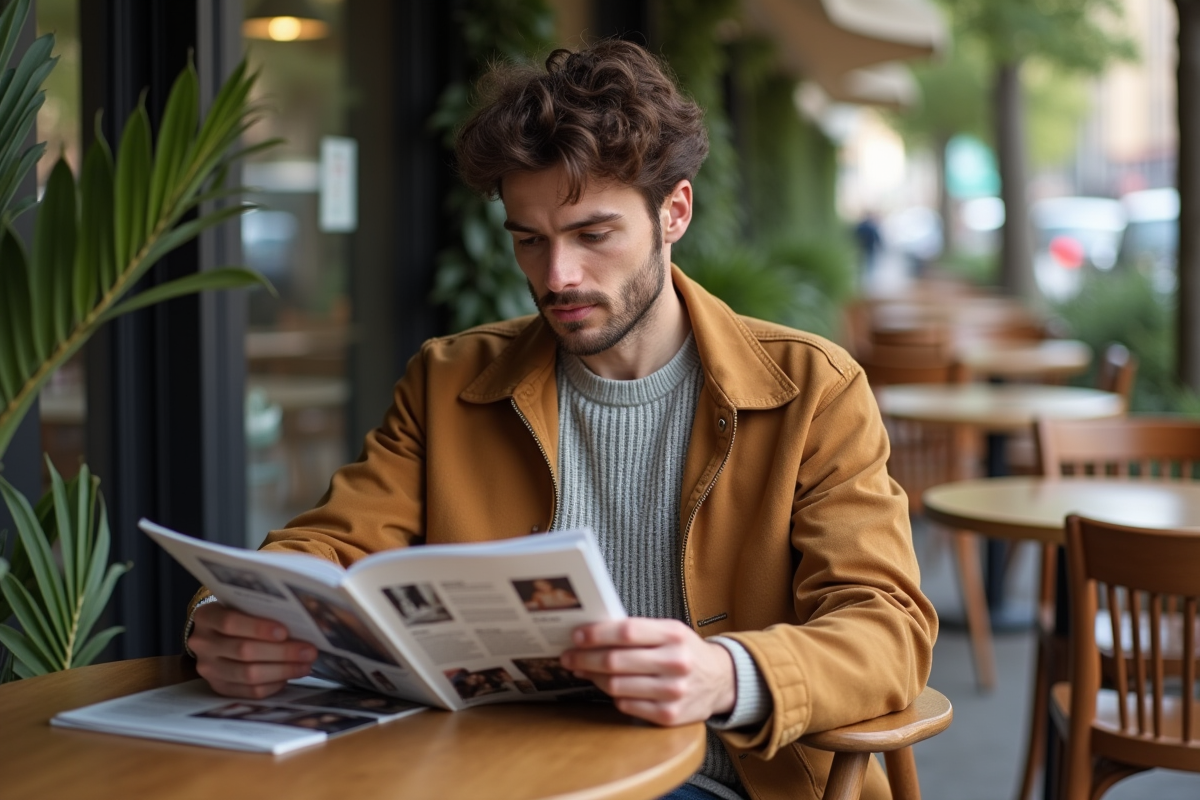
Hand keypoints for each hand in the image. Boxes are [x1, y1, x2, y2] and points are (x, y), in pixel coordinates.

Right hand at [189, 602, 317, 697]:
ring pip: (248, 674)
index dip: (258, 628)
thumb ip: (262, 612)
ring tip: (305, 665)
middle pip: (244, 651)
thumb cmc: (238, 615)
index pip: (230, 622)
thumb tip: (305, 623)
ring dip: (282, 670)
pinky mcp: (218, 687)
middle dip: (281, 652)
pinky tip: (289, 677)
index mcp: (206, 617)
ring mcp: (208, 669)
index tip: (285, 631)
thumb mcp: (242, 606)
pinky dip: (272, 685)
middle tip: (309, 651)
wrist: (214, 634)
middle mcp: (203, 644)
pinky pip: (249, 692)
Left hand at [559, 618, 734, 725]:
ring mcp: (673, 692)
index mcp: (674, 635)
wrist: (721, 681)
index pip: (626, 632)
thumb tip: (592, 634)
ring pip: (616, 686)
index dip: (596, 634)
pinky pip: (626, 705)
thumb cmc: (685, 651)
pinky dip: (612, 696)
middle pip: (616, 661)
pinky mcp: (669, 716)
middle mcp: (676, 662)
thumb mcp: (670, 631)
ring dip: (593, 677)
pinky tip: (608, 687)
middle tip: (568, 657)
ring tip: (583, 670)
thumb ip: (637, 631)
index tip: (576, 636)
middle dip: (584, 658)